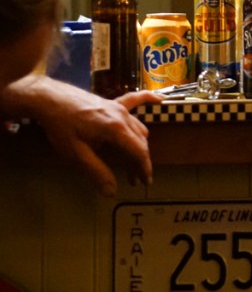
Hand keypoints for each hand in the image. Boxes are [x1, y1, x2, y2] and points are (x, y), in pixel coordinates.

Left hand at [0, 76, 158, 195]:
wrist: (51, 100)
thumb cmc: (62, 127)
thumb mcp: (76, 154)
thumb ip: (97, 172)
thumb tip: (112, 192)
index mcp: (116, 129)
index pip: (138, 151)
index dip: (144, 169)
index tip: (145, 183)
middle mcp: (123, 116)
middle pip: (140, 141)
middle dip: (140, 161)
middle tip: (135, 180)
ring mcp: (119, 107)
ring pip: (138, 128)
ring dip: (139, 145)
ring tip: (133, 162)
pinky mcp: (113, 102)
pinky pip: (135, 100)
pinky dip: (148, 100)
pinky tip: (159, 99)